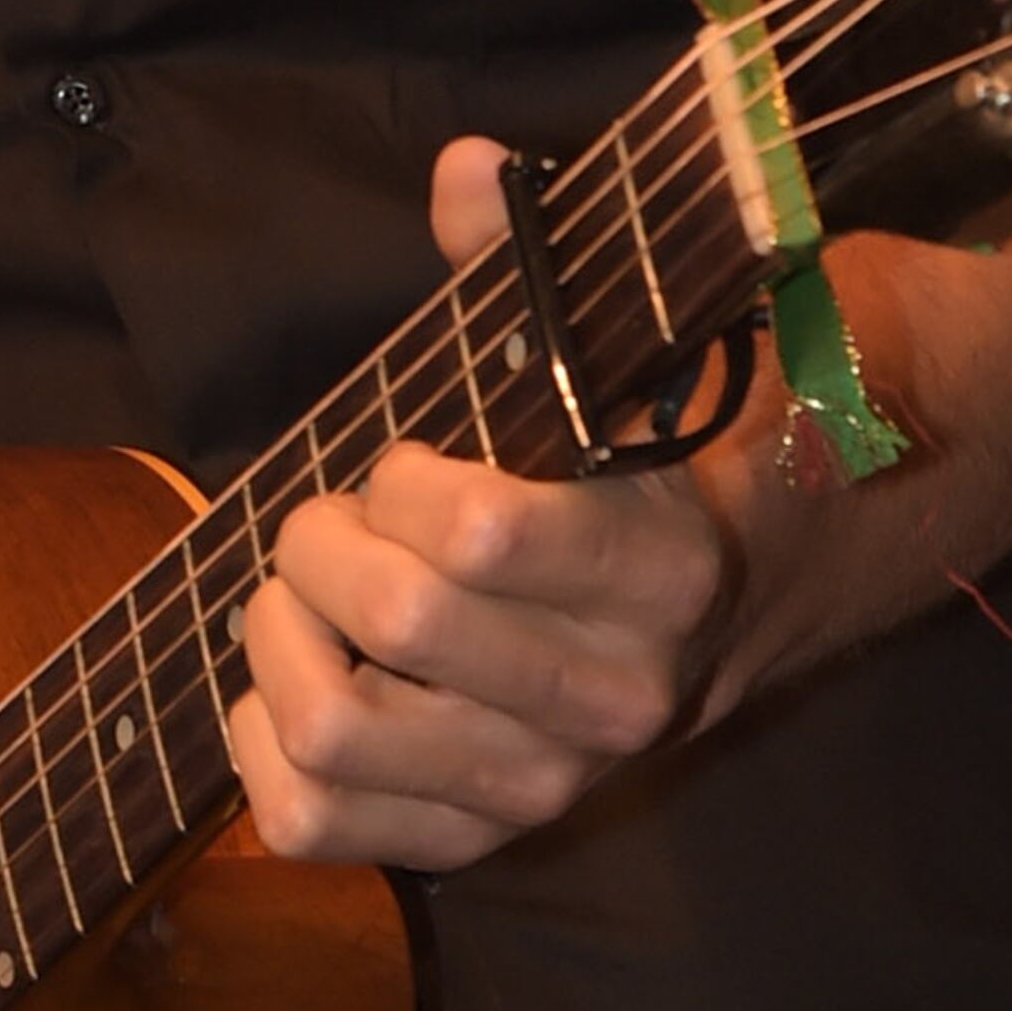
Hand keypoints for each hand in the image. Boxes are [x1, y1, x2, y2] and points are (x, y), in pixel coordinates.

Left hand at [231, 140, 736, 873]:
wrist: (751, 595)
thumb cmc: (655, 456)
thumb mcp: (624, 353)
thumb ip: (539, 261)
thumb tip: (463, 170)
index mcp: (663, 571)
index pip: (481, 536)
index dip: (401, 478)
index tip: (407, 460)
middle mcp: (615, 698)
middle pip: (396, 622)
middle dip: (325, 539)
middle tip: (334, 514)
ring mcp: (546, 785)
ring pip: (336, 731)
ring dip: (280, 640)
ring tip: (299, 593)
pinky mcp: (478, 840)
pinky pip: (311, 823)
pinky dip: (260, 744)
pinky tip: (289, 678)